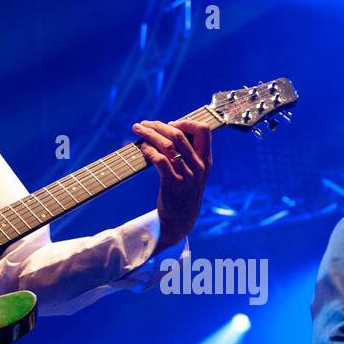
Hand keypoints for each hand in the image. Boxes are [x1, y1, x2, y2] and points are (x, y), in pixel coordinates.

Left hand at [132, 118, 211, 251]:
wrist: (181, 220)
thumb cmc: (184, 192)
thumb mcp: (195, 173)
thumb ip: (190, 154)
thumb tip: (172, 130)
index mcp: (206, 160)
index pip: (203, 130)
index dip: (186, 122)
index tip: (171, 125)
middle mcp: (198, 166)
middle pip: (179, 134)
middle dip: (159, 125)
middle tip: (145, 124)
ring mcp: (186, 175)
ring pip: (167, 145)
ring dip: (149, 134)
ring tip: (138, 129)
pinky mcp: (172, 183)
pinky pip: (160, 160)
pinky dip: (149, 150)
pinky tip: (143, 147)